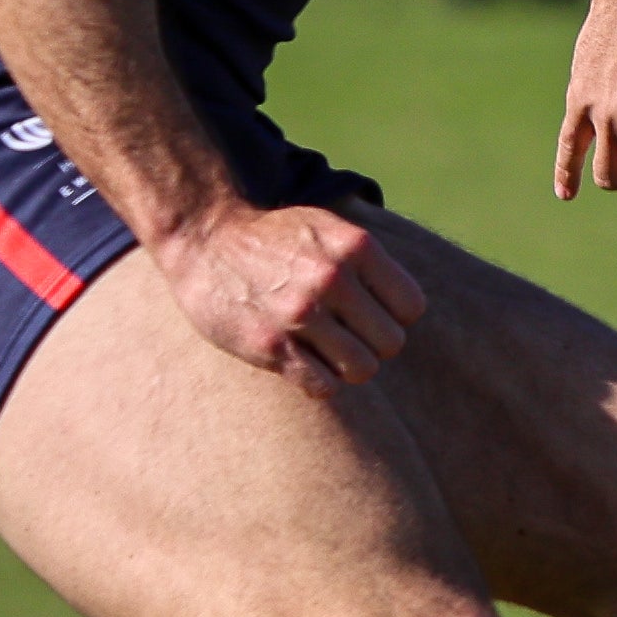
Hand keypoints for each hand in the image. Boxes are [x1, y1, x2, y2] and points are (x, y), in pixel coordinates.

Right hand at [165, 200, 423, 390]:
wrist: (205, 236)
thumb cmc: (276, 238)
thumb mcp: (331, 230)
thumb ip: (371, 265)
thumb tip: (408, 312)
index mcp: (356, 247)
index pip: (412, 308)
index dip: (393, 315)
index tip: (367, 311)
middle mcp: (332, 279)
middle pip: (391, 343)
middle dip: (371, 343)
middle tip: (344, 333)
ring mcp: (300, 314)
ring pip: (362, 369)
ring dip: (347, 366)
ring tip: (324, 348)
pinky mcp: (270, 346)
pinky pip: (323, 385)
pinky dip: (319, 381)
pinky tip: (302, 361)